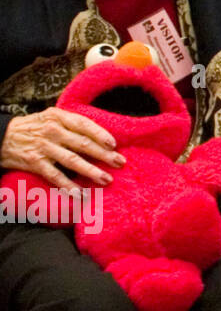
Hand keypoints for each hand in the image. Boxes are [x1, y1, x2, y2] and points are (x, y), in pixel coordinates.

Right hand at [0, 107, 121, 188]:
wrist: (2, 137)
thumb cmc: (33, 127)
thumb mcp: (51, 117)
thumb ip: (72, 123)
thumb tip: (101, 134)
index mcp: (58, 117)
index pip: (84, 124)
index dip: (101, 134)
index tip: (114, 144)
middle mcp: (52, 131)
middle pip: (82, 143)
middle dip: (104, 154)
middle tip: (120, 162)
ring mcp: (43, 147)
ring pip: (72, 161)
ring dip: (91, 171)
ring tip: (106, 179)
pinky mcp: (35, 163)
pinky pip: (55, 176)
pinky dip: (68, 185)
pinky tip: (80, 193)